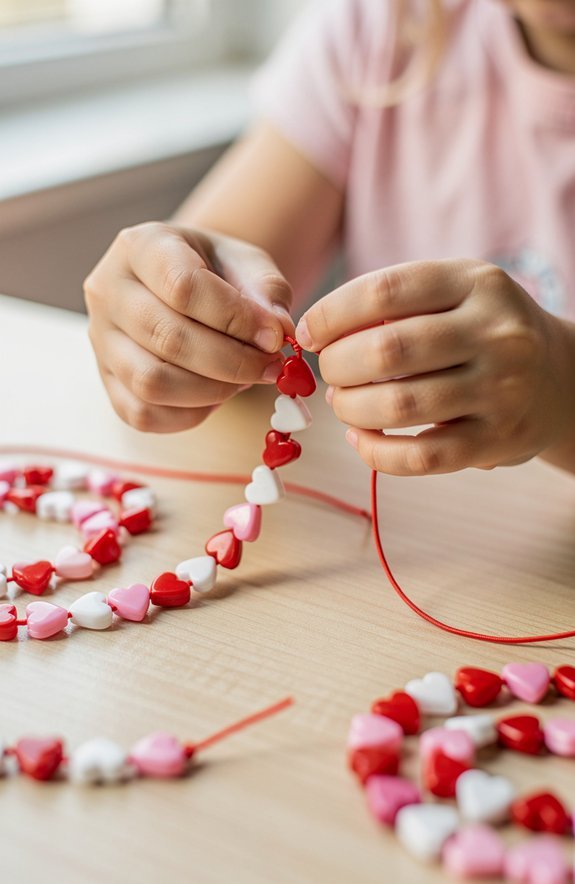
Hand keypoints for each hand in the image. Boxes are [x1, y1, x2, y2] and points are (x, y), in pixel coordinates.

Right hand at [84, 223, 294, 431]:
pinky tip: (216, 394)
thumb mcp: (246, 263)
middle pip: (167, 338)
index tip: (274, 337)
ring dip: (212, 390)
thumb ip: (266, 289)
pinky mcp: (106, 380)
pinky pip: (143, 413)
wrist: (184, 286)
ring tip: (243, 379)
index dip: (235, 318)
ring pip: (151, 382)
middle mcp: (108, 291)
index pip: (182, 286)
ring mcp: (101, 339)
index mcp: (140, 246)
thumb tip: (277, 329)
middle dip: (232, 362)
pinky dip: (190, 413)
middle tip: (270, 367)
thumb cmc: (215, 271)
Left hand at [295, 259, 574, 475]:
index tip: (309, 333)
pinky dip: (375, 452)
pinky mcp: (497, 441)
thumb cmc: (483, 331)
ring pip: (399, 405)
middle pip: (388, 351)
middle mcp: (495, 334)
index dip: (333, 314)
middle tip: (330, 372)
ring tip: (343, 404)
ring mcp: (501, 390)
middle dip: (338, 365)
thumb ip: (397, 302)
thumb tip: (317, 333)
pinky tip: (361, 438)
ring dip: (350, 408)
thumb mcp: (456, 293)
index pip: (385, 292)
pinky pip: (421, 456)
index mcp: (476, 284)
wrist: (560, 378)